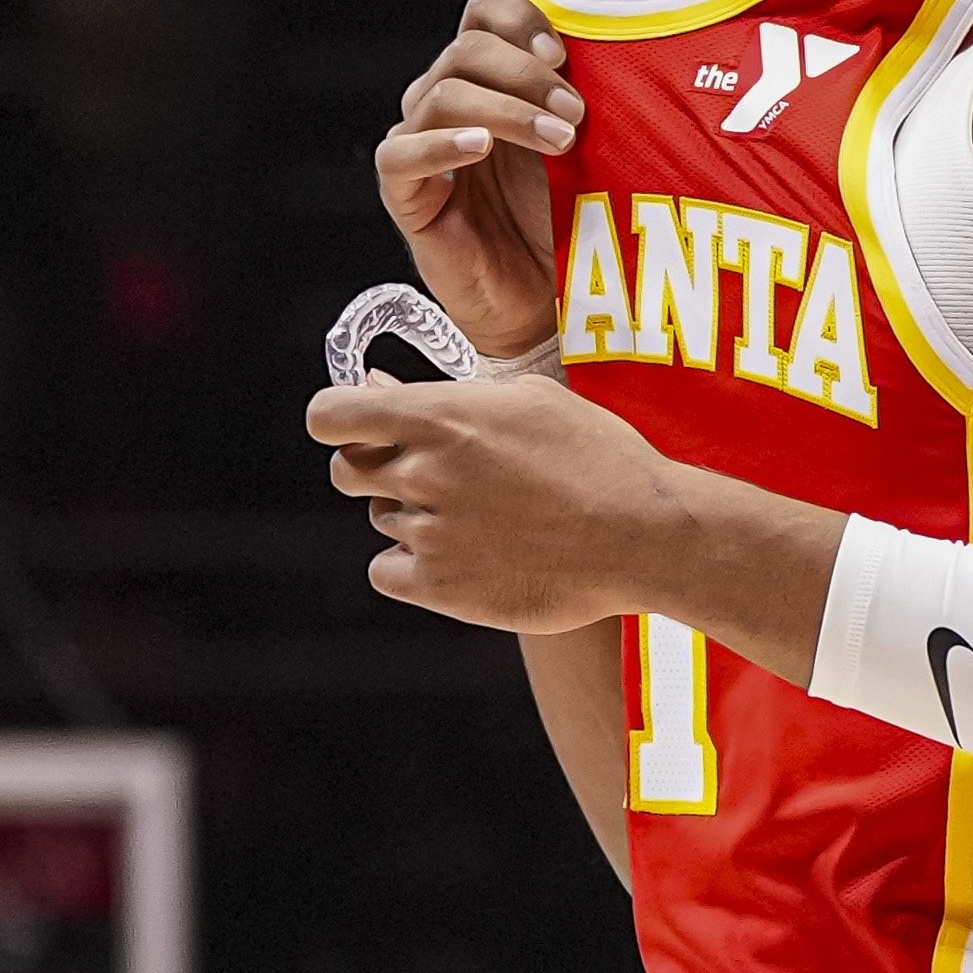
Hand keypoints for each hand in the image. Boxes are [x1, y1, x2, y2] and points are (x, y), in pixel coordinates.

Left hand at [311, 376, 696, 634]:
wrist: (641, 534)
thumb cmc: (595, 458)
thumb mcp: (525, 398)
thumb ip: (442, 394)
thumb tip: (376, 385)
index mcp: (438, 416)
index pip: (331, 415)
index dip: (338, 420)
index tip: (356, 427)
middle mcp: (423, 473)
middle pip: (347, 472)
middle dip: (375, 469)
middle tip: (431, 477)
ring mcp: (429, 533)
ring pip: (382, 520)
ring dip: (414, 516)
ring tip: (483, 517)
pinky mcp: (440, 587)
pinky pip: (387, 572)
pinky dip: (413, 567)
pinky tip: (463, 556)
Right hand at [375, 0, 581, 360]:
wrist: (542, 297)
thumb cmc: (559, 218)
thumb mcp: (581, 144)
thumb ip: (580, 94)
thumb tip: (620, 48)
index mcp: (490, 76)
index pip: (483, 13)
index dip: (519, 20)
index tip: (564, 52)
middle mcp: (447, 100)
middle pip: (466, 48)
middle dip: (527, 73)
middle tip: (576, 112)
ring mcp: (421, 143)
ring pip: (443, 94)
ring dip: (506, 109)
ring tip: (558, 140)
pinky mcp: (404, 192)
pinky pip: (401, 154)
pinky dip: (442, 144)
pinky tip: (481, 149)